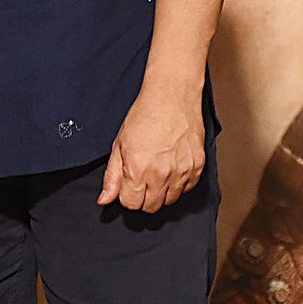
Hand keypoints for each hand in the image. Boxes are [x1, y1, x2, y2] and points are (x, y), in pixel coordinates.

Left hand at [97, 84, 204, 214]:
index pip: (131, 204)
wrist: (172, 97)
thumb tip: (105, 200)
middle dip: (143, 197)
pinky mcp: (197, 167)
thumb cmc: (145, 116)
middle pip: (151, 207)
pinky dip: (178, 184)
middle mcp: (161, 174)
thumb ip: (112, 176)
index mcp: (138, 169)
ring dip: (161, 192)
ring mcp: (182, 172)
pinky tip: (171, 168)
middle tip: (141, 179)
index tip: (128, 185)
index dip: (126, 196)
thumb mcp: (120, 145)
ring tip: (157, 172)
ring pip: (170, 201)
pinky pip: (187, 189)